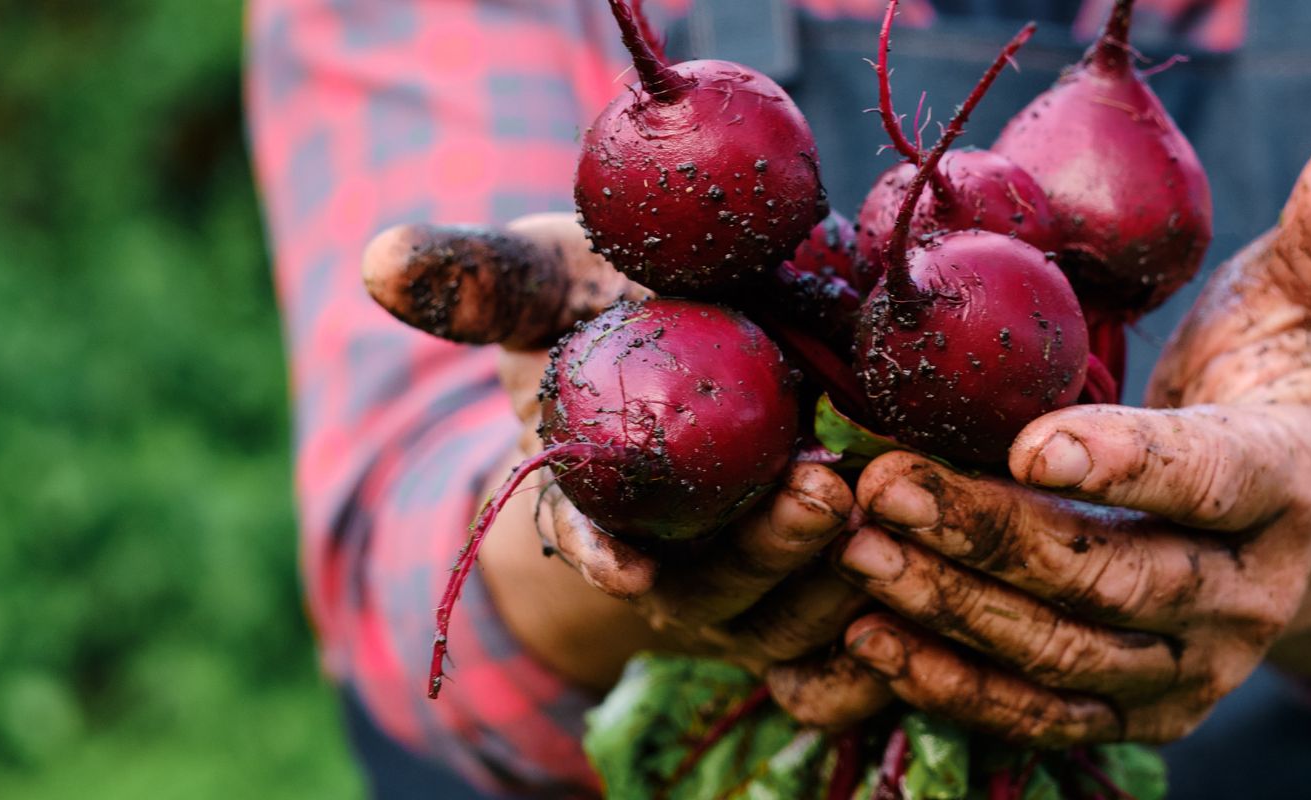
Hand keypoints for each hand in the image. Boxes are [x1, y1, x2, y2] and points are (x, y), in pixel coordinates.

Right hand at [362, 214, 887, 720]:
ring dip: (837, 582)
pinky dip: (874, 652)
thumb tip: (384, 258)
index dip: (601, 554)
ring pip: (791, 622)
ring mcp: (746, 590)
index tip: (627, 564)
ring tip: (892, 512)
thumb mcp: (545, 283)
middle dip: (763, 553)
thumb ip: (481, 279)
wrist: (677, 353)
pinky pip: (841, 657)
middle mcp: (671, 562)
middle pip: (715, 589)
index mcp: (597, 499)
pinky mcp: (814, 596)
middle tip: (820, 494)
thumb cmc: (604, 313)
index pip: (590, 540)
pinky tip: (926, 601)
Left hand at [832, 124, 1310, 744]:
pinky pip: (1048, 716)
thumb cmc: (1270, 376)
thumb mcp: (1305, 298)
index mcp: (1291, 481)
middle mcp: (1252, 592)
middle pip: (1115, 580)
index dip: (1123, 463)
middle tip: (885, 485)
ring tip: (863, 550)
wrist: (1287, 507)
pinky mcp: (1144, 710)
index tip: (1024, 441)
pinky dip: (961, 688)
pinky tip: (877, 639)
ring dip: (959, 612)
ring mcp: (1197, 665)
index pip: (1207, 479)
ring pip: (1069, 659)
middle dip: (993, 537)